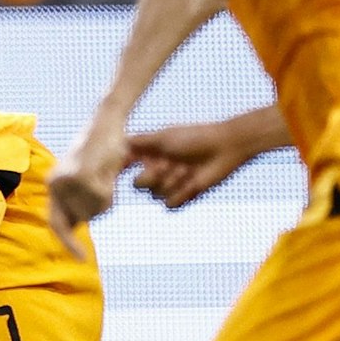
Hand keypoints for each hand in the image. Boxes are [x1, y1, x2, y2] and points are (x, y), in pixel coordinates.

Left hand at [46, 119, 131, 257]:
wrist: (105, 122)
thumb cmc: (99, 148)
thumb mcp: (85, 176)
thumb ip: (76, 200)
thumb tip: (75, 225)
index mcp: (53, 186)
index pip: (56, 222)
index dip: (67, 242)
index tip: (81, 259)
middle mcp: (55, 185)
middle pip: (84, 217)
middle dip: (99, 207)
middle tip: (104, 182)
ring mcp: (67, 182)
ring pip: (95, 209)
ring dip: (106, 196)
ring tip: (104, 172)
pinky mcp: (81, 177)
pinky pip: (103, 199)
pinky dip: (111, 189)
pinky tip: (107, 170)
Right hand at [128, 120, 255, 208]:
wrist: (223, 148)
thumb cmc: (194, 138)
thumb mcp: (163, 136)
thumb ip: (139, 142)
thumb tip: (116, 144)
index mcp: (149, 155)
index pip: (127, 165)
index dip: (121, 170)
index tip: (121, 169)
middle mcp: (156, 169)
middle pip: (139, 184)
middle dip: (153, 175)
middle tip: (170, 163)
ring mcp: (169, 183)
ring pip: (155, 194)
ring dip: (172, 182)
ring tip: (188, 169)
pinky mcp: (183, 196)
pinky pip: (170, 204)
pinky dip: (181, 193)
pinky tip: (193, 181)